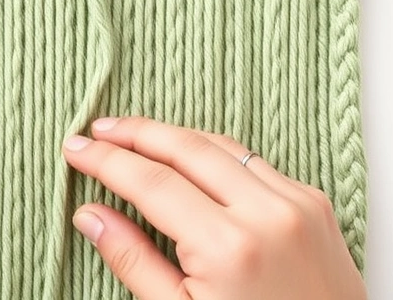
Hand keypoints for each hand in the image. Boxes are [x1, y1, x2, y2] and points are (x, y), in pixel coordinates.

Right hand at [63, 117, 365, 299]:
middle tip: (99, 129)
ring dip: (174, 136)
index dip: (106, 160)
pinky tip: (189, 158)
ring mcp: (299, 205)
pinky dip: (216, 154)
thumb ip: (133, 261)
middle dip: (136, 132)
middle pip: (186, 148)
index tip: (76, 148)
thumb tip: (89, 215)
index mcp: (230, 249)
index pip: (152, 183)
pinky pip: (255, 162)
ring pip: (223, 146)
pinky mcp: (316, 205)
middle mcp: (268, 215)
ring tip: (134, 136)